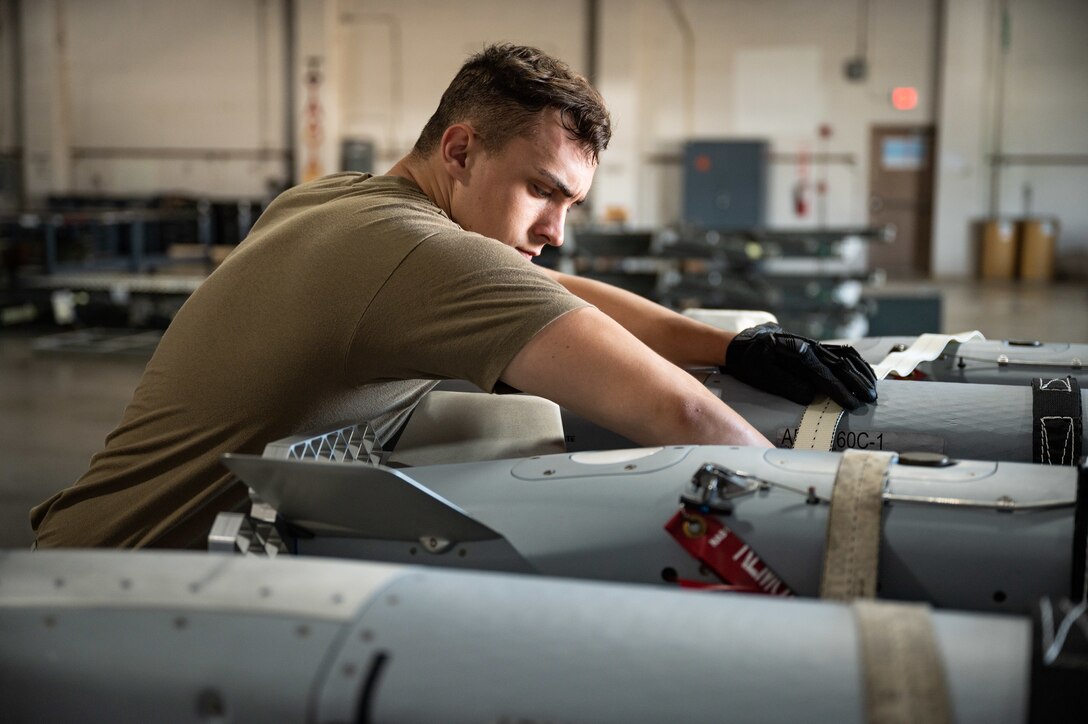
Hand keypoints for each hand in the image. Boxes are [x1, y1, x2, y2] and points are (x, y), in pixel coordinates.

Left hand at [723, 323, 877, 409]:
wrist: (744, 344)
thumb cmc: (750, 362)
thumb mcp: (761, 375)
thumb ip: (786, 384)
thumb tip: (811, 396)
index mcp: (796, 351)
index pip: (824, 374)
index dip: (839, 390)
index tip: (852, 404)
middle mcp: (809, 345)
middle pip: (840, 364)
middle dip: (857, 383)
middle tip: (870, 400)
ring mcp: (815, 344)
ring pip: (845, 356)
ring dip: (861, 372)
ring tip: (873, 389)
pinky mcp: (817, 347)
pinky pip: (842, 352)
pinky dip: (857, 363)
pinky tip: (866, 373)